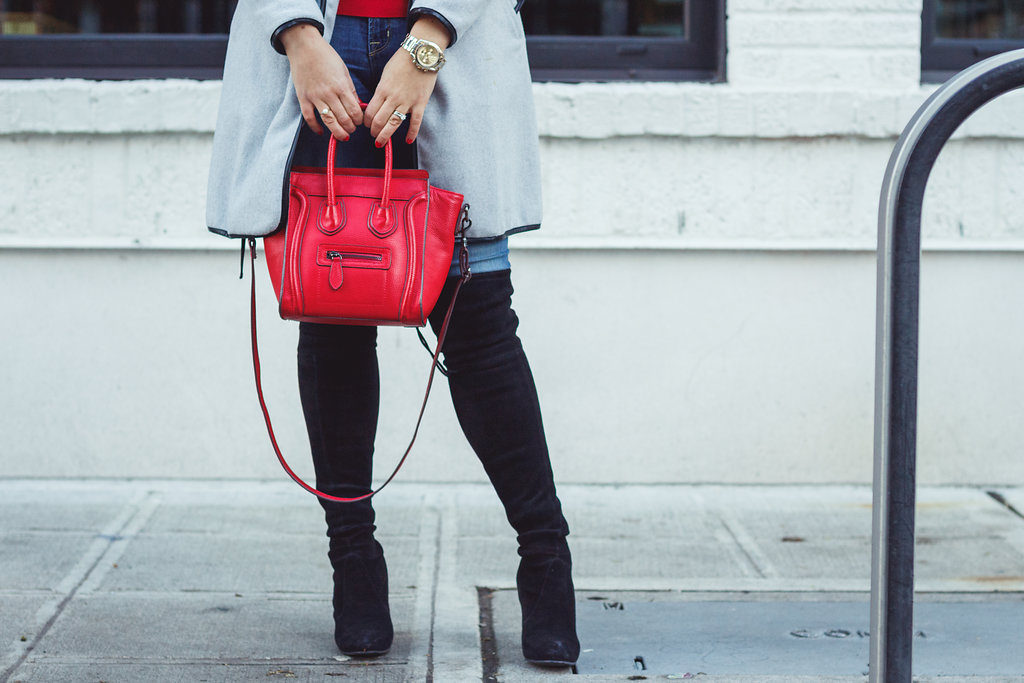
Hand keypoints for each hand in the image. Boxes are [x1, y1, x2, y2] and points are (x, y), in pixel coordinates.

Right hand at [280, 23, 362, 138]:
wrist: (304, 46)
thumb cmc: (326, 56)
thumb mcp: (344, 71)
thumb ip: (350, 89)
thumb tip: (358, 105)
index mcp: (341, 86)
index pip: (354, 111)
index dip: (359, 120)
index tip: (360, 121)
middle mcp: (329, 94)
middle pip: (343, 119)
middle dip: (351, 128)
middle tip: (352, 129)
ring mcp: (315, 97)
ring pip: (329, 121)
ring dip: (338, 132)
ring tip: (343, 136)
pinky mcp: (303, 98)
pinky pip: (309, 118)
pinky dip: (315, 127)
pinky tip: (321, 132)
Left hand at [364, 18, 449, 145]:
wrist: (420, 54)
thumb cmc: (401, 62)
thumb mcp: (385, 75)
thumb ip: (381, 90)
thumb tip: (376, 103)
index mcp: (382, 90)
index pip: (370, 111)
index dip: (366, 121)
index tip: (367, 125)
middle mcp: (393, 98)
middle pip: (379, 120)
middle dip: (374, 131)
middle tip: (373, 136)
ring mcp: (407, 102)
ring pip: (394, 124)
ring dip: (385, 135)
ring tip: (381, 143)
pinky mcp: (420, 103)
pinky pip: (415, 122)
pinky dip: (412, 133)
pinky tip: (408, 141)